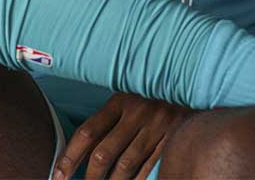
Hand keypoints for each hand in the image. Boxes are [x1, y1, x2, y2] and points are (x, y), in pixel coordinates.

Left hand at [52, 92, 191, 179]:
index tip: (57, 176)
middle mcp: (137, 112)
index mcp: (120, 100)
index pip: (86, 132)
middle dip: (89, 177)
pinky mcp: (174, 140)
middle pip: (103, 154)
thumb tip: (83, 151)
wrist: (196, 83)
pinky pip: (150, 170)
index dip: (68, 157)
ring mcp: (157, 127)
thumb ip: (111, 120)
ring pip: (125, 167)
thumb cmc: (156, 96)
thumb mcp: (131, 99)